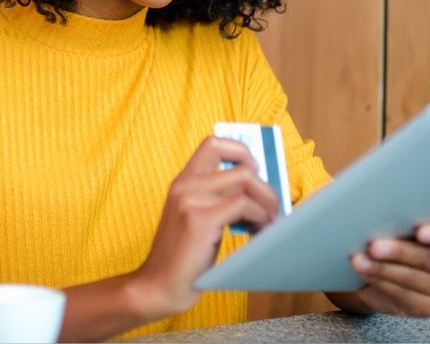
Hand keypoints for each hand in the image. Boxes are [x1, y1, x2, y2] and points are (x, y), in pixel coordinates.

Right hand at [130, 136, 279, 319]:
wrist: (159, 285)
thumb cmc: (183, 257)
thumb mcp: (196, 217)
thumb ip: (216, 199)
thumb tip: (255, 189)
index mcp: (182, 182)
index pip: (214, 143)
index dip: (240, 151)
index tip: (254, 171)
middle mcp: (185, 184)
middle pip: (242, 164)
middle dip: (265, 187)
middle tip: (270, 209)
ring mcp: (191, 199)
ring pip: (247, 182)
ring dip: (267, 204)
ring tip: (266, 224)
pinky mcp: (200, 219)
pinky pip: (244, 206)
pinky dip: (260, 219)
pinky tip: (257, 233)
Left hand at [347, 222, 429, 316]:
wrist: (386, 270)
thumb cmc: (398, 237)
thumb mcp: (403, 225)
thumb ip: (401, 220)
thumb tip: (376, 214)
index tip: (421, 232)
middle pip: (429, 258)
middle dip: (399, 252)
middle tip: (374, 246)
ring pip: (412, 279)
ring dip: (382, 269)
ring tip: (359, 260)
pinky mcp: (427, 307)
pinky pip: (402, 295)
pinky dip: (380, 282)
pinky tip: (365, 273)